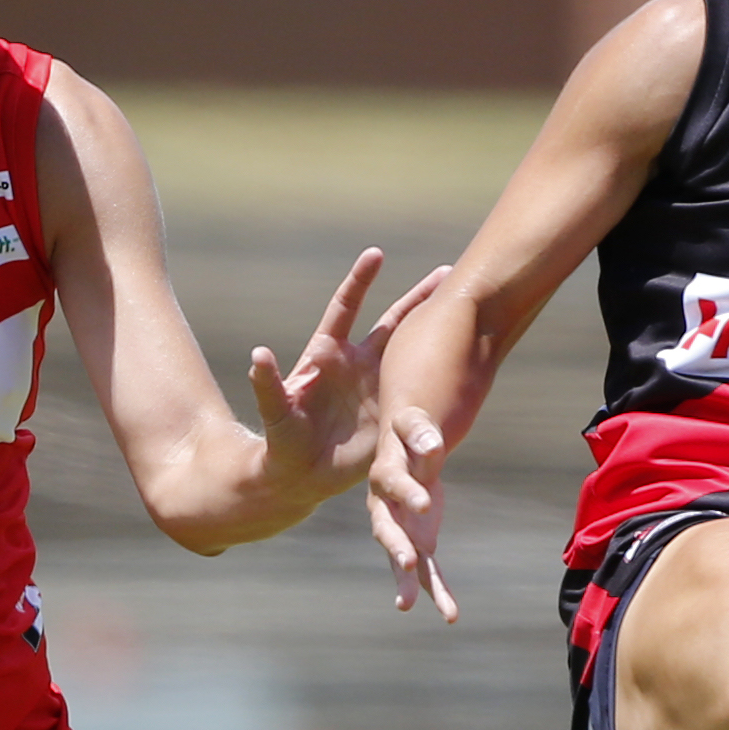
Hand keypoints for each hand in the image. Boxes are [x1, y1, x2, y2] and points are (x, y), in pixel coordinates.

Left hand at [244, 251, 445, 497]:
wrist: (303, 476)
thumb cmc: (283, 440)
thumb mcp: (276, 412)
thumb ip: (268, 385)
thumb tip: (258, 354)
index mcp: (329, 355)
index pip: (346, 308)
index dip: (360, 281)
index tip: (376, 254)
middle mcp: (359, 364)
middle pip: (393, 322)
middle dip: (418, 297)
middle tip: (446, 272)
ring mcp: (380, 387)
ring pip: (412, 352)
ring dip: (436, 331)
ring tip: (466, 307)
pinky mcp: (395, 414)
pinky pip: (421, 392)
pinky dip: (441, 378)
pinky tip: (470, 363)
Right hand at [363, 409, 456, 619]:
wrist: (407, 451)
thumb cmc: (410, 433)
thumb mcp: (413, 423)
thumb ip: (421, 433)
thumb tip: (434, 445)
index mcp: (383, 474)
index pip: (391, 483)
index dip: (407, 493)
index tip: (425, 504)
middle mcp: (385, 508)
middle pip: (386, 529)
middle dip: (396, 546)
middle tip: (409, 562)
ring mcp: (400, 531)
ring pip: (401, 559)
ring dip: (406, 582)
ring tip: (405, 605)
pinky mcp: (418, 544)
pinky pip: (427, 571)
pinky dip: (437, 592)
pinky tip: (450, 615)